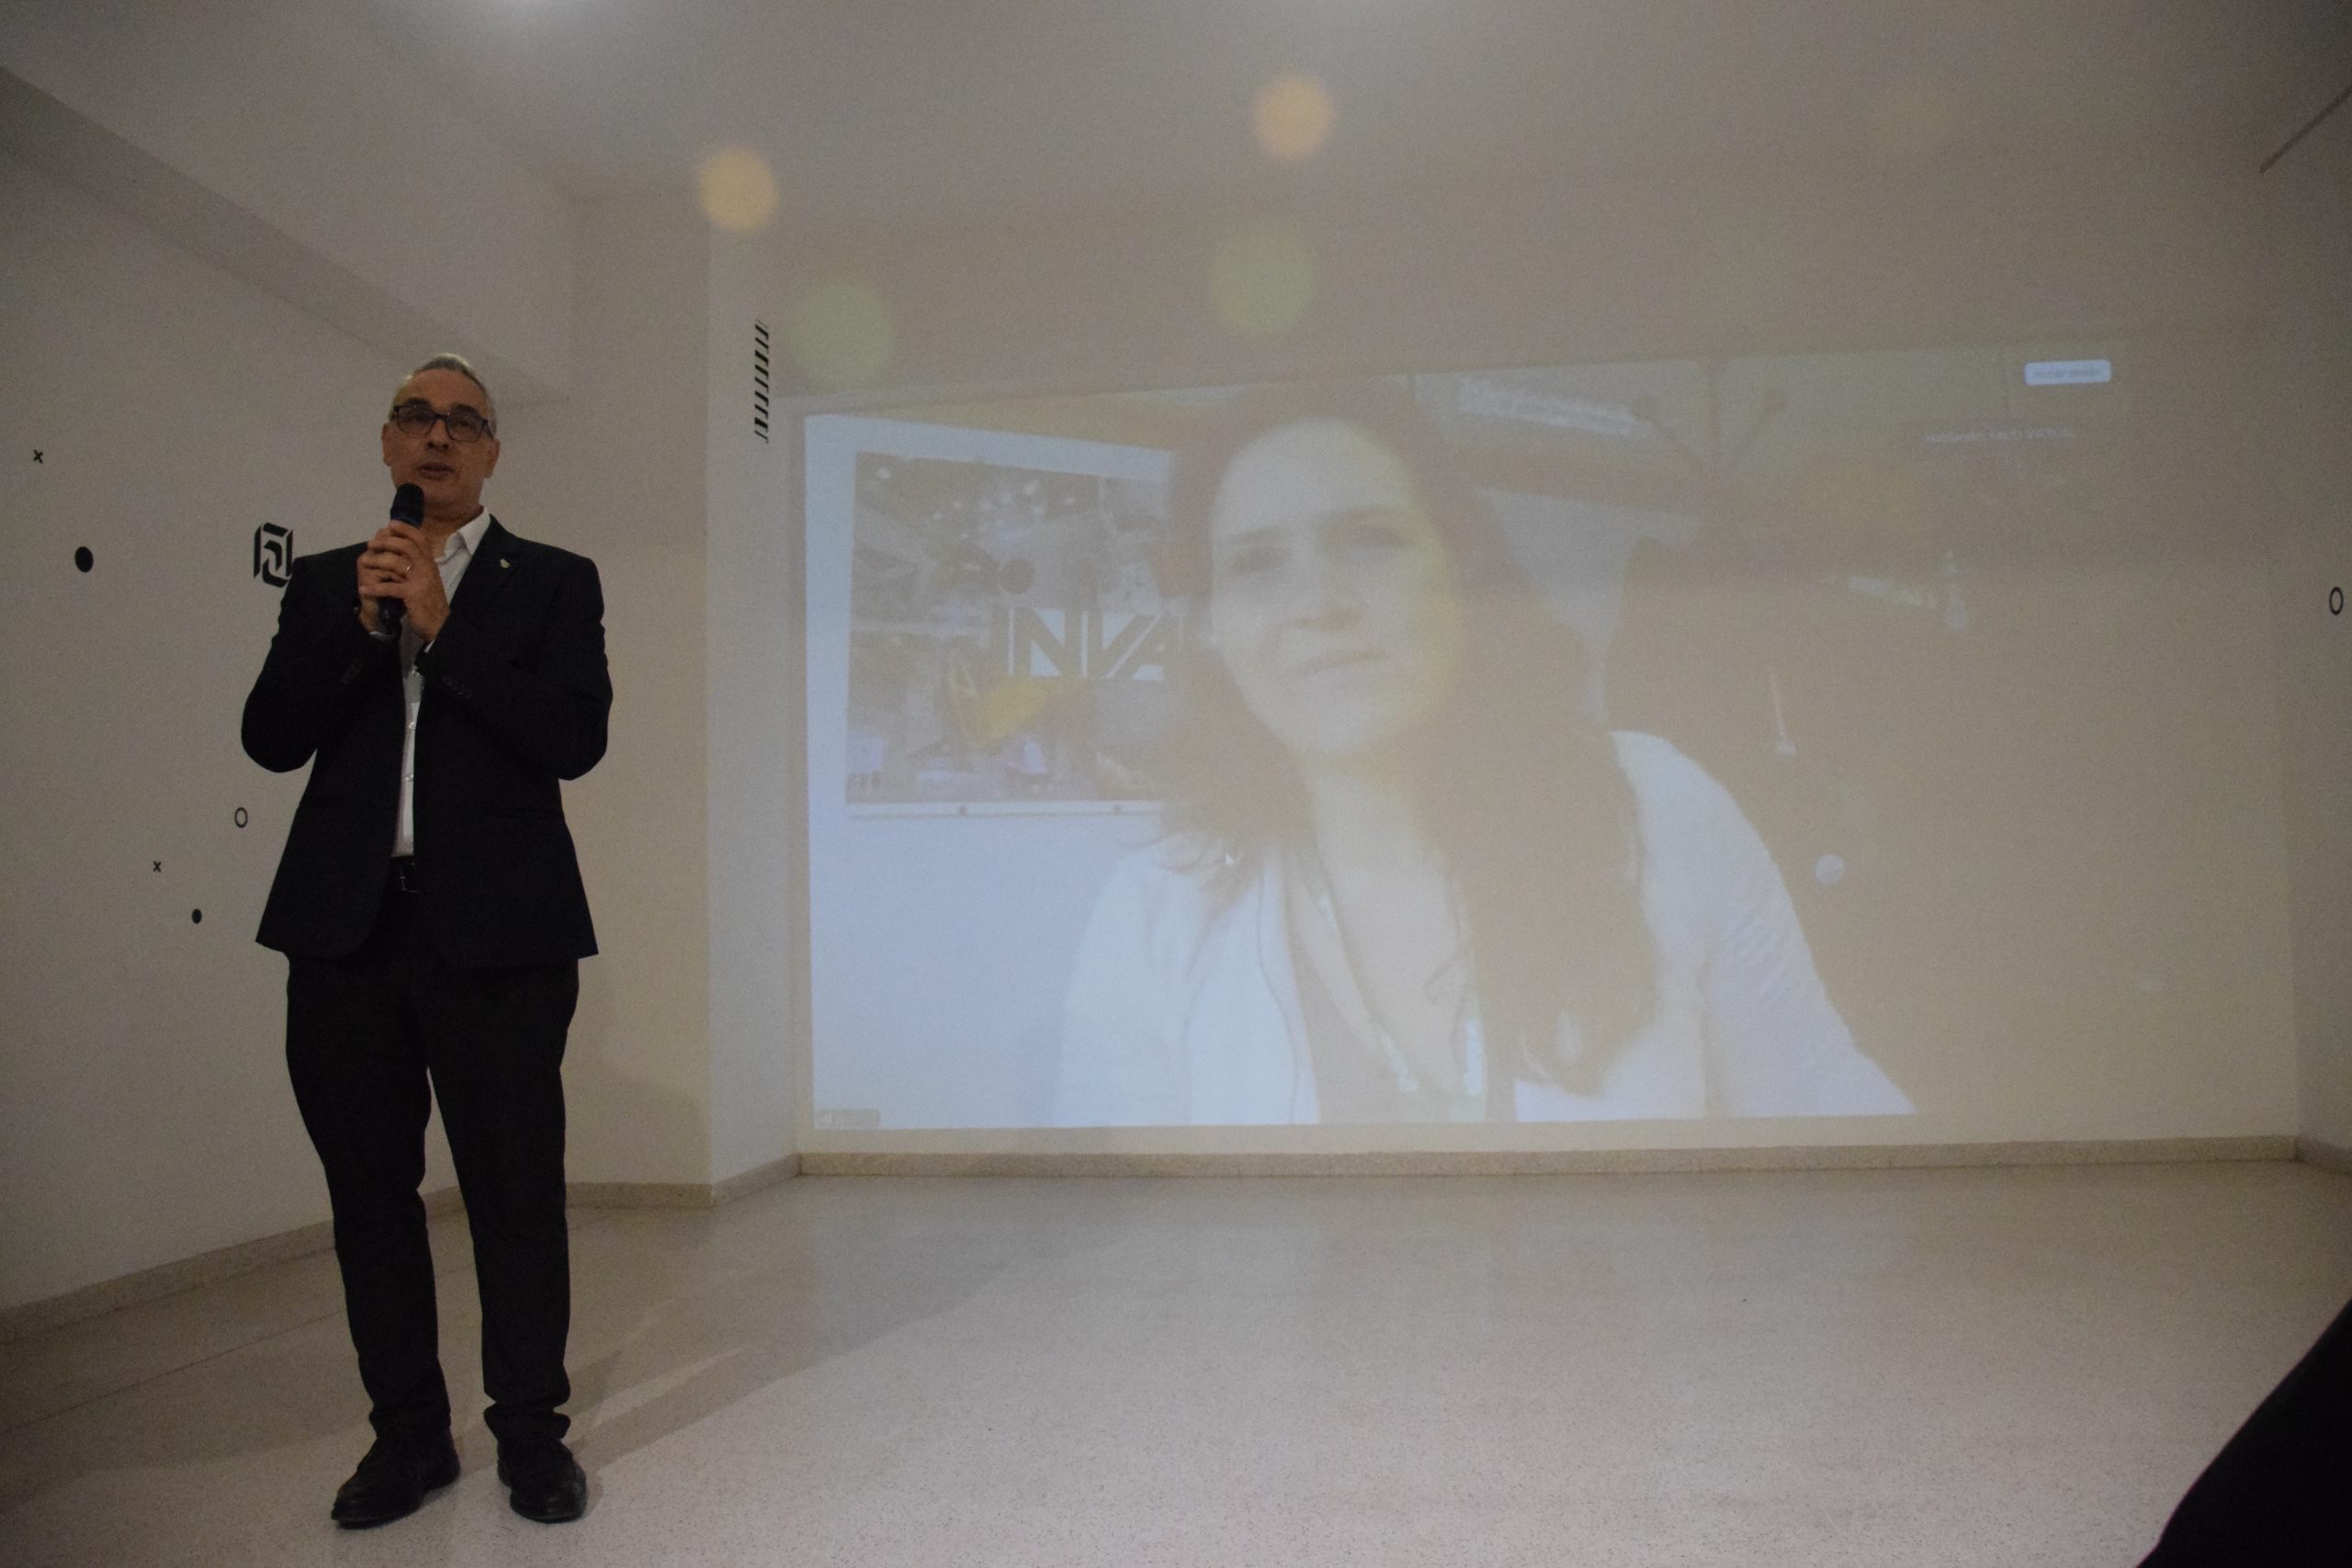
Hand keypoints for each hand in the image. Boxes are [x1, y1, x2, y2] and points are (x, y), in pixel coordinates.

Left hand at [357, 523, 451, 640]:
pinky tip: (363, 589)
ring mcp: (421, 581)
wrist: (440, 625)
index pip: (421, 539)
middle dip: (387, 542)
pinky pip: (390, 587)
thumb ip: (419, 565)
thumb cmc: (430, 602)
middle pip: (407, 546)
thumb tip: (405, 550)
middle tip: (371, 543)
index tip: (391, 524)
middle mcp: (428, 569)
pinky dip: (375, 588)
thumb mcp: (427, 579)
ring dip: (377, 561)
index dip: (406, 529)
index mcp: (431, 564)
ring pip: (397, 563)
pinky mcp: (413, 595)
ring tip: (364, 562)